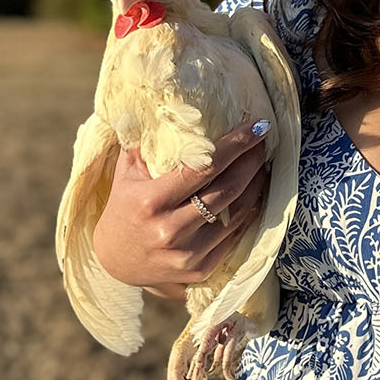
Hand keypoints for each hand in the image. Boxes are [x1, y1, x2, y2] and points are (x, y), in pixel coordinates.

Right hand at [92, 118, 271, 299]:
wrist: (115, 262)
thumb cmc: (124, 207)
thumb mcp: (127, 173)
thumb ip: (148, 144)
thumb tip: (174, 110)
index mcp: (150, 201)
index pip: (203, 168)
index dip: (235, 145)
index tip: (257, 126)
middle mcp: (170, 230)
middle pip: (226, 189)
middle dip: (251, 161)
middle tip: (264, 140)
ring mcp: (188, 254)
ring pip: (236, 213)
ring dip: (256, 184)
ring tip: (262, 163)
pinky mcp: (201, 270)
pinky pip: (235, 235)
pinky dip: (248, 210)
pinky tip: (254, 193)